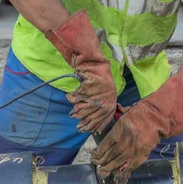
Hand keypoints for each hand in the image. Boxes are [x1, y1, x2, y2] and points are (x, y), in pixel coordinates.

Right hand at [46, 10, 116, 133]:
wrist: (87, 53)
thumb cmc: (91, 68)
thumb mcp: (98, 84)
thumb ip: (97, 97)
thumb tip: (93, 114)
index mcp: (112, 92)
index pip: (108, 113)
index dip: (101, 123)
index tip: (95, 131)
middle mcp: (109, 91)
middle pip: (98, 113)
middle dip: (88, 122)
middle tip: (80, 128)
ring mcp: (102, 87)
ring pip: (88, 106)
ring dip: (79, 110)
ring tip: (73, 114)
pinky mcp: (92, 83)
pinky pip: (80, 96)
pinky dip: (73, 98)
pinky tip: (71, 97)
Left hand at [91, 75, 182, 183]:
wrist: (158, 116)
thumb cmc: (142, 114)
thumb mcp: (125, 115)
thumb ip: (118, 126)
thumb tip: (110, 135)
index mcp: (119, 129)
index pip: (105, 144)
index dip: (99, 153)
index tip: (94, 157)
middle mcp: (125, 139)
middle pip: (111, 154)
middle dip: (103, 162)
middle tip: (98, 168)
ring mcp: (134, 147)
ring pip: (119, 161)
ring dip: (111, 168)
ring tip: (104, 173)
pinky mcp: (143, 153)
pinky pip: (132, 164)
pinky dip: (126, 170)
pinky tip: (119, 174)